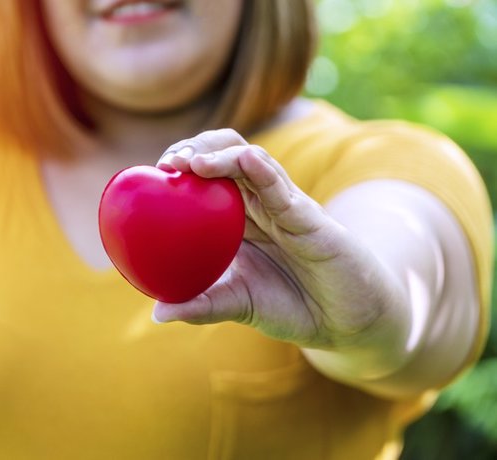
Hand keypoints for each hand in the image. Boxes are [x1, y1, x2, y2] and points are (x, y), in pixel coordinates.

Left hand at [153, 129, 408, 363]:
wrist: (346, 322)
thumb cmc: (291, 306)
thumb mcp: (239, 304)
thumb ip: (202, 305)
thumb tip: (158, 313)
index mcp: (240, 219)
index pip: (207, 177)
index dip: (181, 166)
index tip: (151, 174)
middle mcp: (261, 204)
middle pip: (227, 157)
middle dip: (196, 148)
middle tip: (169, 162)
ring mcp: (286, 206)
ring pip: (253, 163)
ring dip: (221, 154)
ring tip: (191, 162)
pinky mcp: (310, 218)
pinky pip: (285, 189)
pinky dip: (264, 171)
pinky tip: (246, 161)